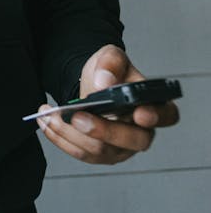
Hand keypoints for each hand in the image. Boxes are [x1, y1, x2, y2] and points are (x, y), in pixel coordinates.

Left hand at [35, 44, 179, 164]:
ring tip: (50, 114)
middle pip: (132, 140)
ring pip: (101, 150)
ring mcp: (123, 148)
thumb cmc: (109, 72)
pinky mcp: (102, 155)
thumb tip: (104, 83)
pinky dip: (61, 139)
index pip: (165, 115)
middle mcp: (143, 132)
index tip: (139, 114)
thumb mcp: (110, 57)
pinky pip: (82, 153)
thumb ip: (110, 63)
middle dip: (103, 130)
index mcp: (155, 105)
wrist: (93, 84)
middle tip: (77, 117)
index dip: (155, 117)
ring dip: (71, 134)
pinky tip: (46, 123)